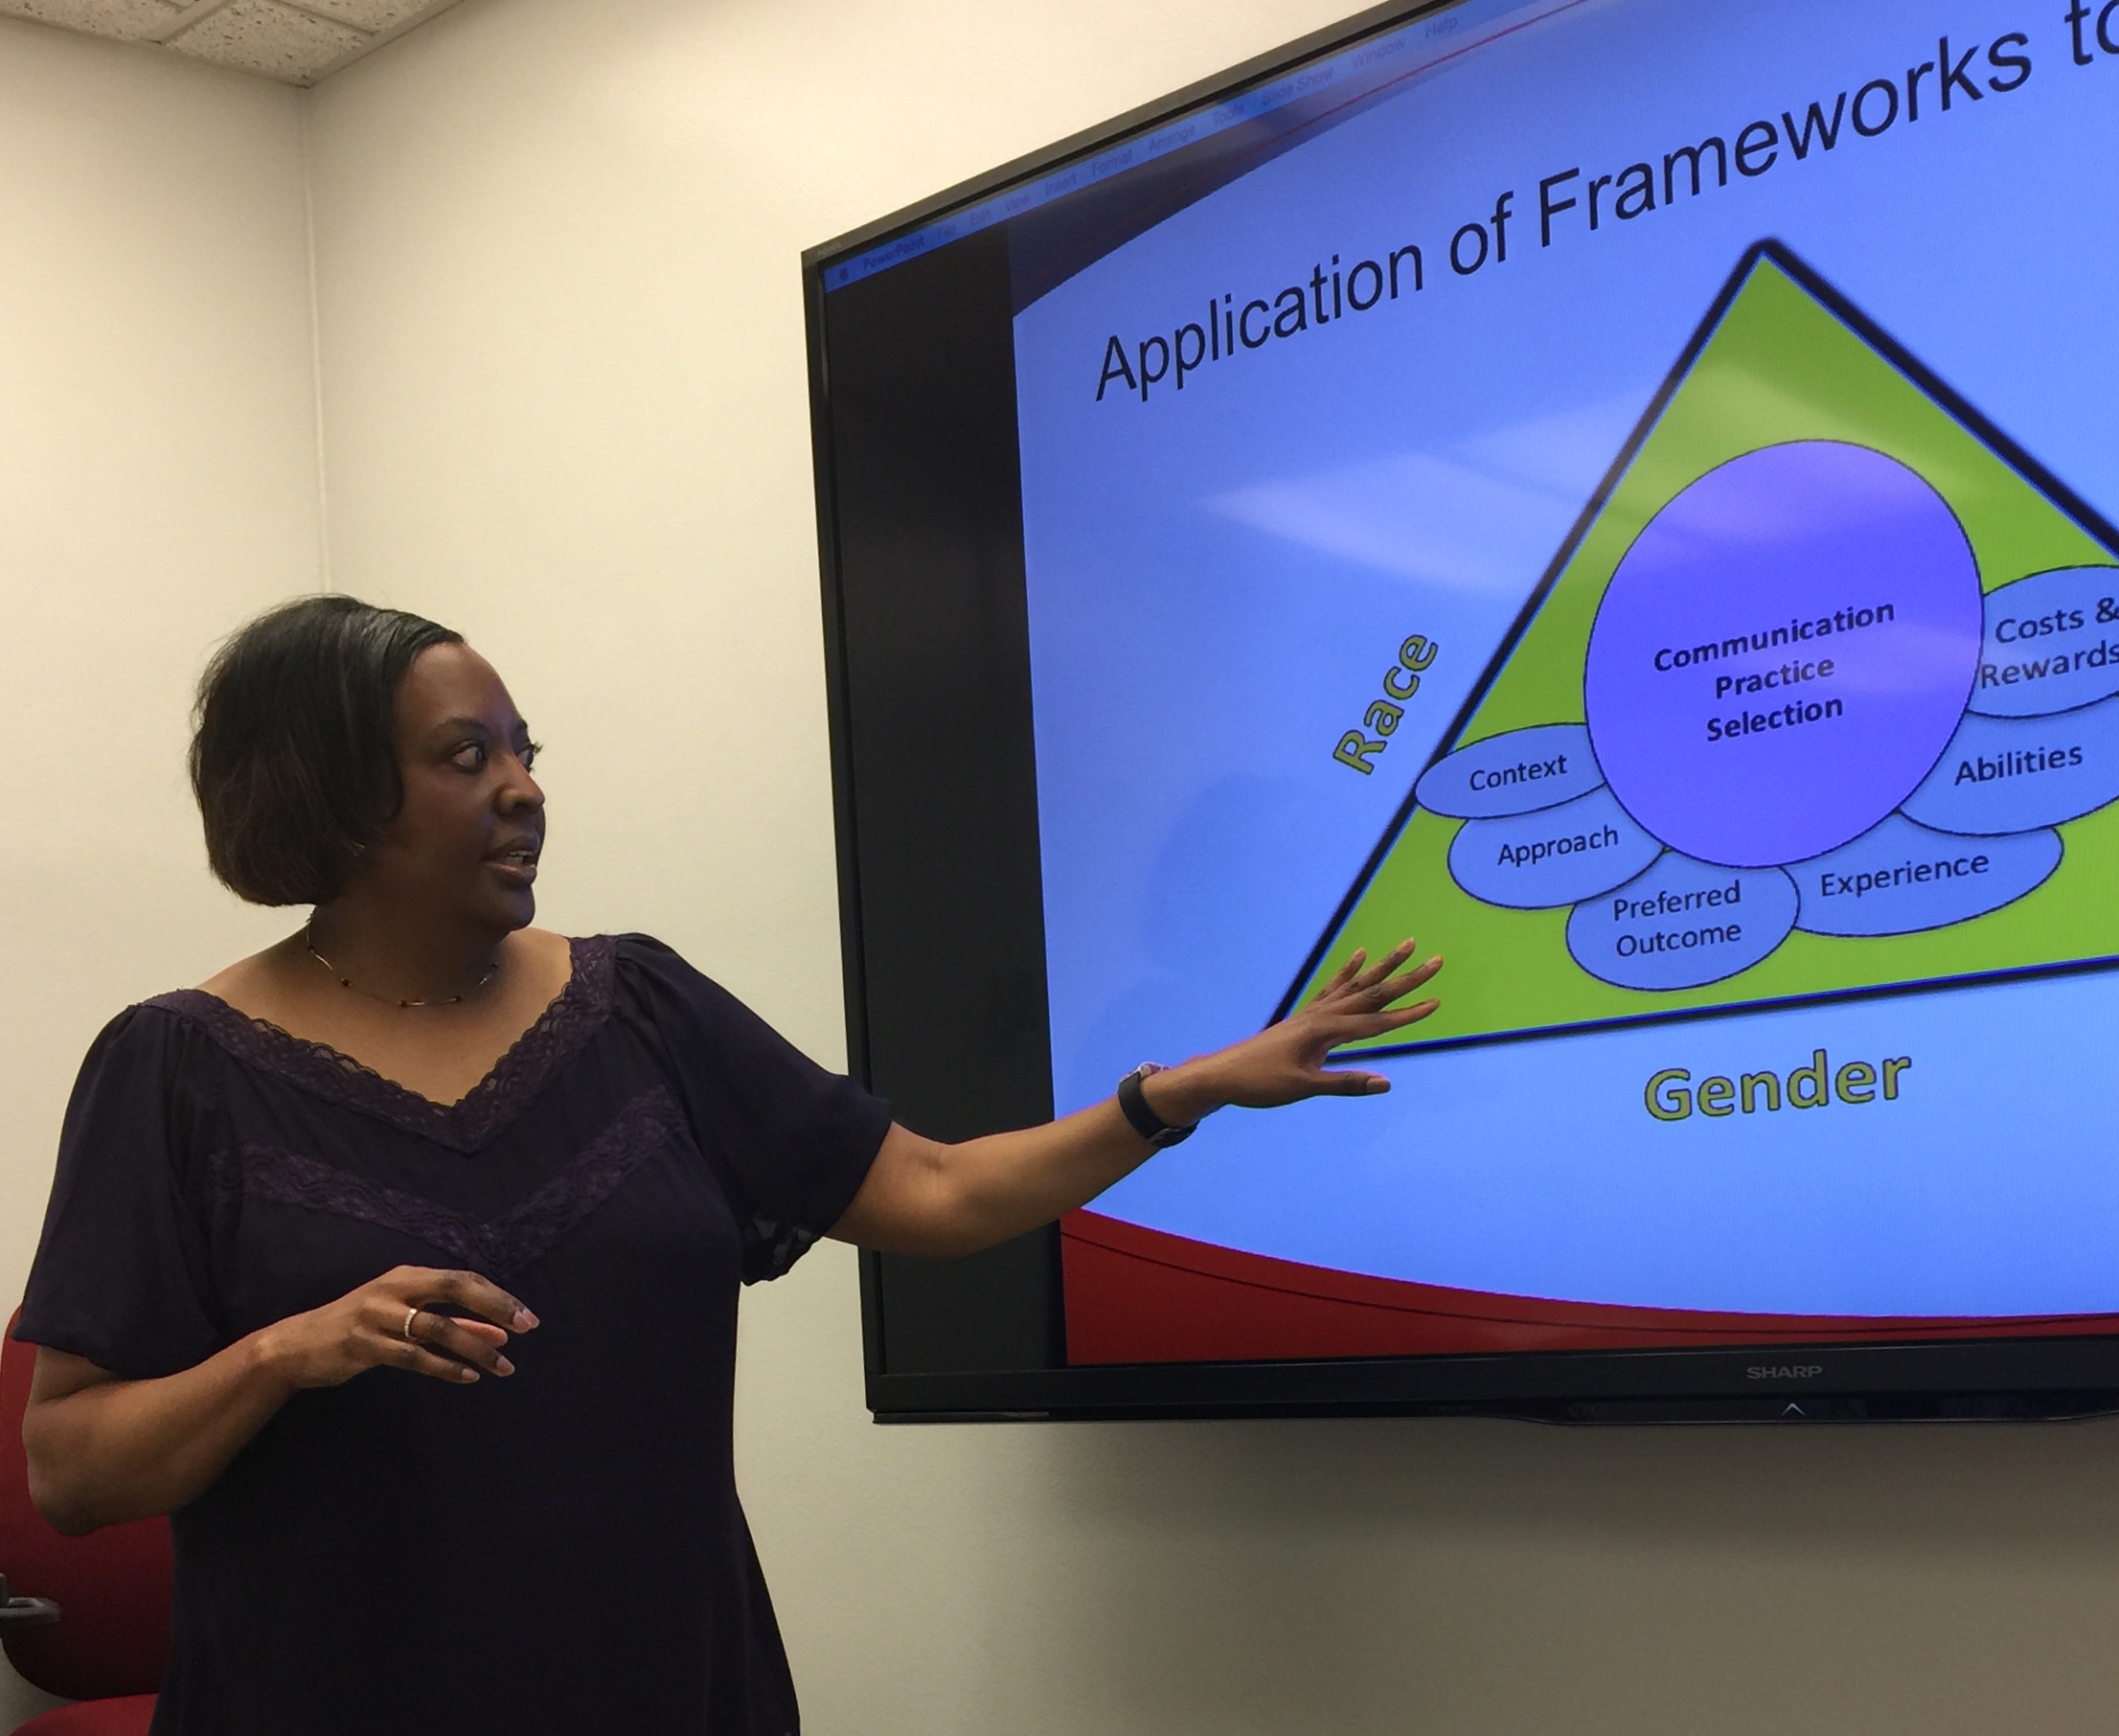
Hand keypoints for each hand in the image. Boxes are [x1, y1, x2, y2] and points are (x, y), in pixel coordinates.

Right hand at [251, 1265, 537, 1390]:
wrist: (297, 1346)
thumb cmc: (361, 1327)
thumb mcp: (406, 1317)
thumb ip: (453, 1324)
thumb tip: (501, 1335)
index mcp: (408, 1276)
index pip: (463, 1279)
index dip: (497, 1297)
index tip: (527, 1317)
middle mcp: (394, 1288)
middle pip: (454, 1288)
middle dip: (494, 1307)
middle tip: (526, 1328)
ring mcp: (376, 1315)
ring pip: (436, 1328)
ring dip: (474, 1348)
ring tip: (502, 1367)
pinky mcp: (362, 1344)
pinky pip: (411, 1356)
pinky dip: (443, 1367)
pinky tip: (467, 1377)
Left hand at [1145, 939, 1441, 1118]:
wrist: (1224, 1074)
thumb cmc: (1262, 1083)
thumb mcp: (1303, 1088)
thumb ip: (1345, 1083)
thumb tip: (1386, 1082)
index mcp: (1325, 1031)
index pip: (1377, 1022)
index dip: (1408, 1014)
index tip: (1436, 1001)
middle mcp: (1323, 1014)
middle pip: (1373, 993)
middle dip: (1406, 978)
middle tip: (1436, 960)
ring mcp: (1314, 1012)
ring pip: (1357, 985)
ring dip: (1384, 966)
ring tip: (1405, 946)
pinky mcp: (1306, 1016)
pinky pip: (1334, 987)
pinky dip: (1349, 971)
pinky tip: (1361, 956)